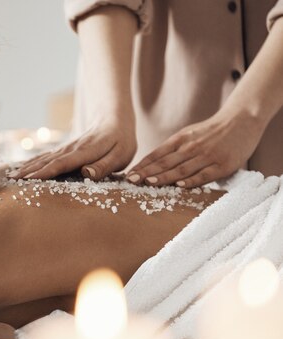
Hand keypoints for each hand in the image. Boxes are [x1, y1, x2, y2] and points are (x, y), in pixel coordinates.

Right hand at [8, 120, 136, 179]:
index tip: (29, 179)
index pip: (62, 163)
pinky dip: (32, 162)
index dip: (45, 172)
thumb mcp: (120, 155)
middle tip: (12, 181)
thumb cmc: (121, 141)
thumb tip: (85, 173)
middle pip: (47, 161)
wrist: (114, 119)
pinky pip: (46, 156)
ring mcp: (66, 148)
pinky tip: (23, 168)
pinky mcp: (64, 149)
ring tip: (12, 176)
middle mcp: (71, 149)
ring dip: (27, 167)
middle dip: (29, 171)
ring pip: (43, 158)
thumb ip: (104, 165)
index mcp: (85, 152)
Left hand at [126, 111, 264, 187]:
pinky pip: (204, 174)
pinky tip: (179, 185)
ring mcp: (206, 156)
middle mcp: (190, 147)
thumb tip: (152, 164)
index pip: (156, 155)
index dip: (142, 166)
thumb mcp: (188, 135)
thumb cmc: (211, 131)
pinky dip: (191, 180)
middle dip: (146, 172)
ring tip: (148, 183)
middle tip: (131, 181)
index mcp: (180, 140)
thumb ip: (173, 148)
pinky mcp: (222, 165)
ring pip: (181, 169)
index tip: (128, 175)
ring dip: (164, 177)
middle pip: (165, 163)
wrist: (242, 120)